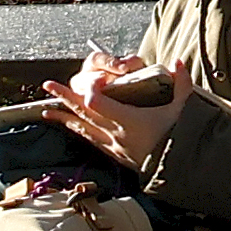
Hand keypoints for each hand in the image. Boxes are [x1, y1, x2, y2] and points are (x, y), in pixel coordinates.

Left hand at [40, 52, 190, 171]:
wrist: (178, 169)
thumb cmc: (179, 137)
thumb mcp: (182, 107)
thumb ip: (181, 82)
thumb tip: (179, 61)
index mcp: (129, 120)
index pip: (99, 103)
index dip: (91, 90)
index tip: (90, 79)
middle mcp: (116, 133)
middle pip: (84, 113)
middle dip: (65, 97)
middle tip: (48, 85)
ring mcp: (112, 145)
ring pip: (83, 128)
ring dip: (64, 117)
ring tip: (47, 109)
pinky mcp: (114, 153)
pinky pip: (90, 140)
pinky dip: (77, 130)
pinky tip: (69, 126)